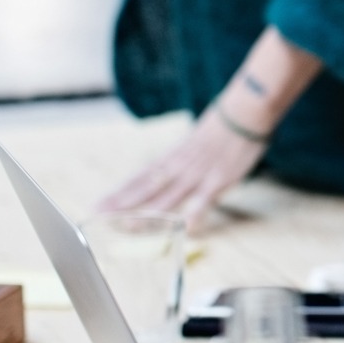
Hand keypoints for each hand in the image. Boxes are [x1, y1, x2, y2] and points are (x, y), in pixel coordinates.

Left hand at [96, 106, 267, 231]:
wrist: (244, 112)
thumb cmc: (221, 127)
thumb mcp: (193, 143)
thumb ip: (179, 162)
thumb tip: (166, 177)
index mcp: (172, 157)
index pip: (140, 177)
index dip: (120, 192)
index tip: (99, 205)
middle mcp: (179, 166)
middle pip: (147, 188)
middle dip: (123, 203)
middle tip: (100, 215)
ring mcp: (198, 174)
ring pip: (169, 196)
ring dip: (148, 213)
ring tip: (128, 226)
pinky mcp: (219, 179)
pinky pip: (204, 200)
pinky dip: (194, 214)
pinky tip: (184, 229)